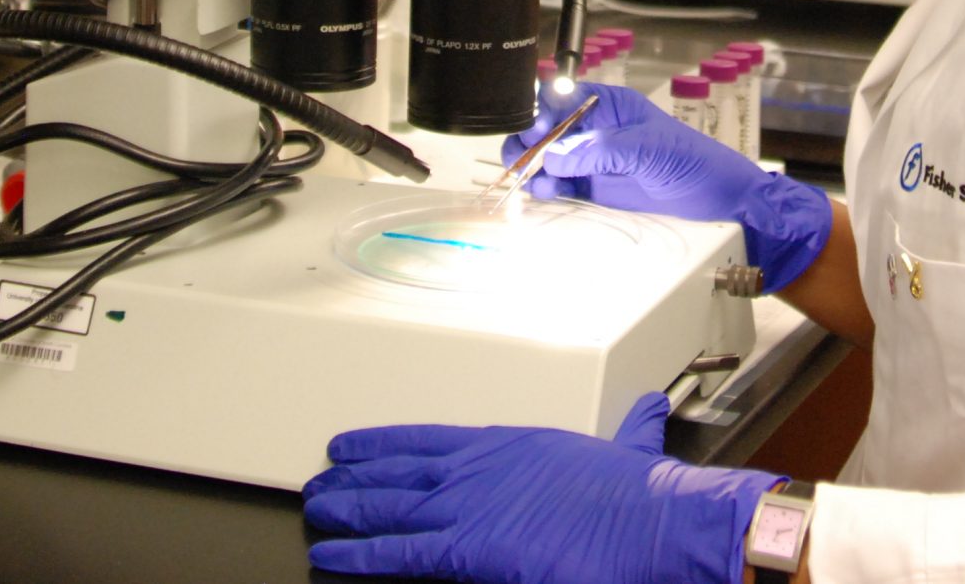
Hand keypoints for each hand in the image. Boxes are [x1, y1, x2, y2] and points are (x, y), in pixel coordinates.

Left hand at [304, 392, 776, 583]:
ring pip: (390, 507)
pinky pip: (401, 553)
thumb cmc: (640, 494)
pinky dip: (361, 554)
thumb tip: (647, 409)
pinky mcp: (468, 550)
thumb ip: (631, 430)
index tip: (354, 444)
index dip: (387, 443)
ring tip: (314, 510)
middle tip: (318, 479)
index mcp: (512, 445)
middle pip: (400, 471)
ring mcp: (470, 507)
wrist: (651, 520)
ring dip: (347, 510)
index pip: (432, 441)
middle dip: (356, 477)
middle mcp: (480, 469)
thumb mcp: (631, 449)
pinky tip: (332, 555)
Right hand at [501, 84, 831, 290]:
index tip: (535, 124)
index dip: (542, 106)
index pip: (563, 95)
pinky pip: (560, 187)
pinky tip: (545, 192)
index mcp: (611, 106)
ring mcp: (594, 163)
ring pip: (548, 158)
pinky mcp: (596, 192)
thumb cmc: (696, 162)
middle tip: (522, 154)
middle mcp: (597, 131)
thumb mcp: (650, 149)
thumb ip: (602, 152)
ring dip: (533, 165)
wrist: (722, 203)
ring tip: (532, 177)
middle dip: (529, 138)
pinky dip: (546, 189)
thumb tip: (557, 157)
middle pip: (548, 127)